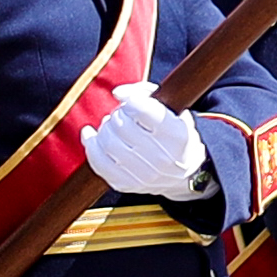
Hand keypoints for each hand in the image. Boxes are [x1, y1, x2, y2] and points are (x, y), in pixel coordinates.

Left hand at [81, 83, 209, 200]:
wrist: (186, 173)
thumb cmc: (174, 135)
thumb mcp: (172, 109)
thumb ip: (145, 93)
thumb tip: (117, 93)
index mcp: (177, 135)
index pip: (142, 109)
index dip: (131, 101)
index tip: (132, 102)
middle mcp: (163, 157)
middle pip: (122, 125)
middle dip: (118, 114)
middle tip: (123, 114)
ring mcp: (144, 174)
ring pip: (107, 142)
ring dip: (105, 128)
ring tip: (112, 125)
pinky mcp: (127, 184)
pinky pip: (98, 163)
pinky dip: (90, 145)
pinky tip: (91, 135)